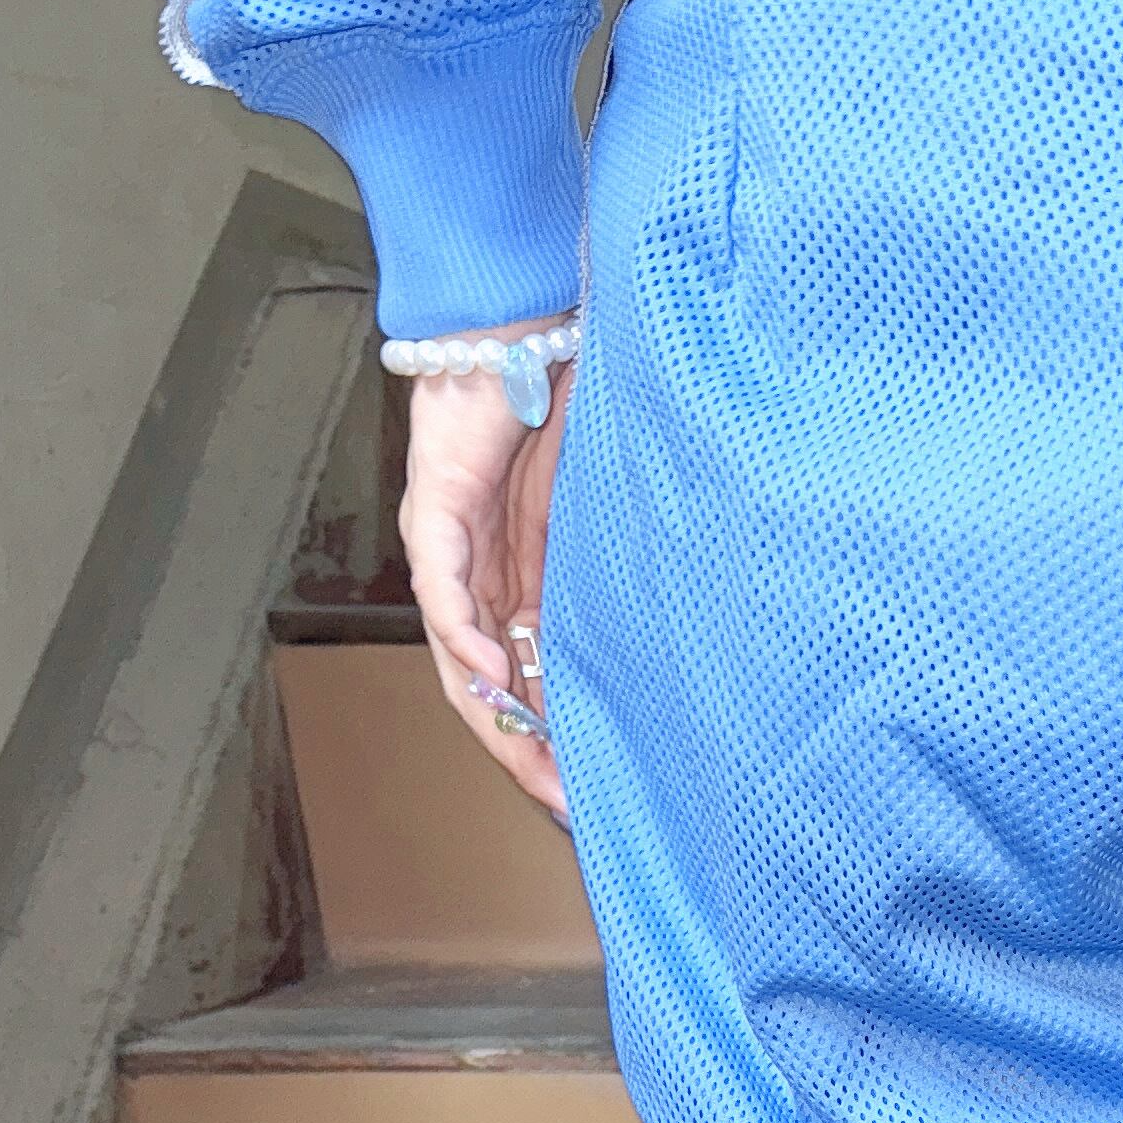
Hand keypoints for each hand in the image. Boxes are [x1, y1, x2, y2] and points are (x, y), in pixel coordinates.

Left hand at [397, 338, 577, 824]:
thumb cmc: (565, 394)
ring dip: (497, 718)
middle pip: (494, 689)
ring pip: (462, 659)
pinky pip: (447, 595)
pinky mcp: (436, 514)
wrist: (517, 319)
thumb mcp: (605, 505)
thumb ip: (623, 563)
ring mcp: (453, 550)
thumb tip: (686, 621)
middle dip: (529, 753)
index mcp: (526, 578)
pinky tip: (500, 679)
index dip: (560, 736)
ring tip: (533, 765)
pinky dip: (469, 642)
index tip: (596, 788)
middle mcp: (483, 576)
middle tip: (568, 803)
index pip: (535, 676)